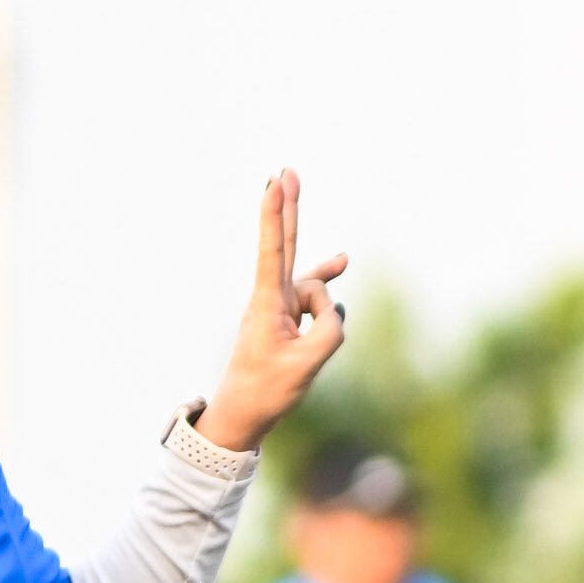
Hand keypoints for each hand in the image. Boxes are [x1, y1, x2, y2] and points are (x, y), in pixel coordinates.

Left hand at [197, 173, 348, 451]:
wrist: (242, 413)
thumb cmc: (268, 389)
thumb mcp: (308, 363)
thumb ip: (330, 330)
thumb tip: (333, 308)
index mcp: (268, 304)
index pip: (273, 251)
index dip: (276, 215)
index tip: (274, 184)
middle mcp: (272, 296)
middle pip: (285, 244)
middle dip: (288, 207)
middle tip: (285, 169)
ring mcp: (279, 305)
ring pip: (315, 290)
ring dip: (326, 302)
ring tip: (334, 287)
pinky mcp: (287, 316)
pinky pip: (315, 300)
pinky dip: (327, 298)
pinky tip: (341, 275)